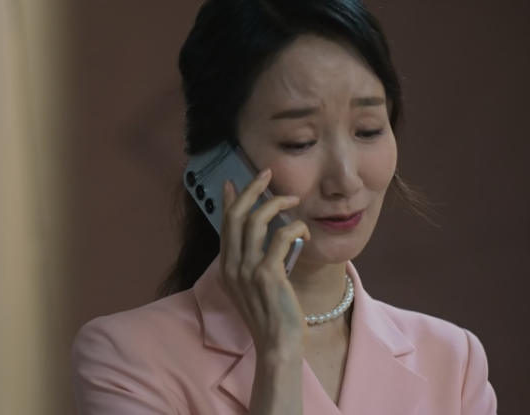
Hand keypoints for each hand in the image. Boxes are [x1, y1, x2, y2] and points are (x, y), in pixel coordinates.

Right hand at [218, 168, 310, 354]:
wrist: (276, 345)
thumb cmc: (270, 316)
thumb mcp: (251, 287)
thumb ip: (249, 263)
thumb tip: (259, 237)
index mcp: (226, 268)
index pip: (224, 224)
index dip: (229, 200)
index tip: (233, 182)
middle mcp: (231, 266)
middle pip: (236, 215)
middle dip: (252, 189)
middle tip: (267, 175)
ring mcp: (247, 270)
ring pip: (256, 220)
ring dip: (277, 203)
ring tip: (293, 199)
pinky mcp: (267, 275)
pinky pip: (280, 237)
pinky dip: (295, 228)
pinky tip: (304, 232)